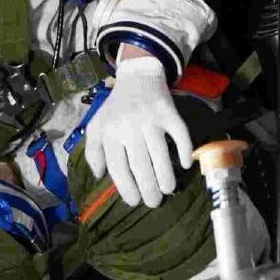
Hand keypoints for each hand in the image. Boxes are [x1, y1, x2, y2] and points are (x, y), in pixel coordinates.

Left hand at [84, 56, 192, 208]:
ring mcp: (150, 119)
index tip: (134, 201)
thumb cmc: (115, 107)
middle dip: (148, 188)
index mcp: (110, 132)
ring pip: (160, 152)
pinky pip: (180, 133)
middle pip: (140, 164)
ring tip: (168, 189)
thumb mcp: (97, 126)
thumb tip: (99, 176)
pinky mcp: (169, 112)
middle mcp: (129, 127)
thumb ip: (94, 151)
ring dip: (165, 175)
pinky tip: (186, 163)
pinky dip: (184, 149)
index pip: (118, 167)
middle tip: (154, 202)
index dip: (127, 188)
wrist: (137, 77)